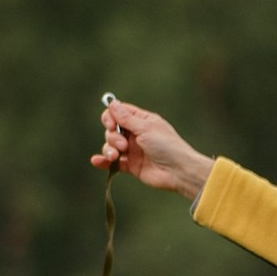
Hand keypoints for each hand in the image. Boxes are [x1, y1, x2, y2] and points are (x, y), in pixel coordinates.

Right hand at [91, 98, 212, 202]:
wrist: (179, 172)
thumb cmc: (168, 147)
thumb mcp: (146, 128)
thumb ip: (126, 118)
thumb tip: (112, 103)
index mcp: (142, 121)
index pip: (118, 113)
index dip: (110, 117)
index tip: (111, 124)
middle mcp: (136, 134)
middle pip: (112, 130)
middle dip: (112, 136)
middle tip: (123, 145)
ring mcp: (133, 150)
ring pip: (111, 146)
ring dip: (109, 149)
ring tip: (115, 156)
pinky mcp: (132, 166)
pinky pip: (113, 162)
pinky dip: (104, 161)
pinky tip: (97, 161)